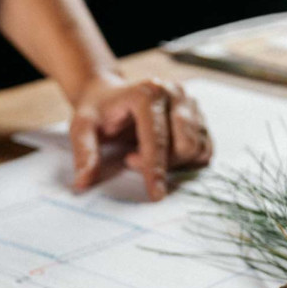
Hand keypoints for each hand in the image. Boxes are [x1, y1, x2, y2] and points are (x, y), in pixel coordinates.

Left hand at [69, 72, 211, 200]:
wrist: (108, 95)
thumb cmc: (97, 112)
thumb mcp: (81, 128)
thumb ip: (84, 153)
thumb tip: (83, 182)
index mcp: (148, 93)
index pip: (158, 139)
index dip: (156, 169)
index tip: (155, 194)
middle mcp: (174, 93)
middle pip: (184, 145)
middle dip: (162, 164)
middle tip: (131, 159)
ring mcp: (190, 103)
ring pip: (197, 148)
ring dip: (174, 163)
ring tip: (145, 154)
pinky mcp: (198, 115)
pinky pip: (204, 148)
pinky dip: (189, 161)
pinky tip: (165, 157)